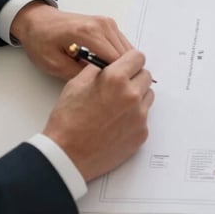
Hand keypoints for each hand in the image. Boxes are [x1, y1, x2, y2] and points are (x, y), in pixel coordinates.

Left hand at [10, 2, 131, 79]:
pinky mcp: (109, 24)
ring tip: (109, 77)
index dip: (116, 76)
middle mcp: (102, 25)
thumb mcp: (53, 64)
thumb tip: (99, 82)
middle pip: (125, 54)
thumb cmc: (41, 41)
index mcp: (88, 32)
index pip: (115, 58)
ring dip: (122, 64)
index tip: (111, 89)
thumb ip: (78, 74)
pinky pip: (122, 44)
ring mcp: (107, 23)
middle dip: (121, 71)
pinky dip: (119, 56)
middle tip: (111, 86)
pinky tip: (108, 66)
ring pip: (127, 49)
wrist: (38, 22)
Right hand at [42, 49, 153, 181]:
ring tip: (115, 107)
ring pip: (147, 96)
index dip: (130, 61)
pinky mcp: (142, 133)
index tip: (126, 65)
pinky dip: (133, 118)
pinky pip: (144, 118)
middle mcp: (132, 95)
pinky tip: (116, 124)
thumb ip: (96, 70)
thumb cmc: (67, 122)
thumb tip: (106, 66)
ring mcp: (139, 116)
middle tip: (118, 88)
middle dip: (134, 78)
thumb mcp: (75, 85)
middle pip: (145, 76)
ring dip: (136, 97)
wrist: (66, 156)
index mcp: (116, 79)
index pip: (138, 57)